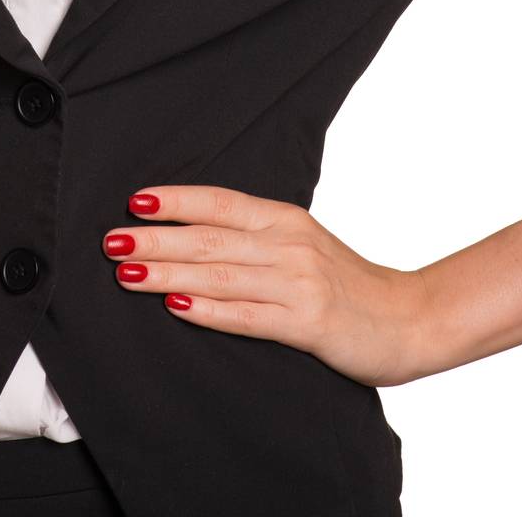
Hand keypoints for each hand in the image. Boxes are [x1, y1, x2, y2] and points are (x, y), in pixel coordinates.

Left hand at [102, 184, 431, 387]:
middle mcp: (289, 243)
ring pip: (220, 275)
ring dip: (168, 273)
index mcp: (285, 218)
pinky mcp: (308, 322)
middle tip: (111, 239)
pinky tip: (177, 307)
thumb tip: (194, 233)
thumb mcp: (303, 244)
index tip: (135, 201)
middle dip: (157, 238)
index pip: (220, 202)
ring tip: (128, 272)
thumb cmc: (347, 283)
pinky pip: (247, 316)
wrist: (409, 318)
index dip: (176, 200)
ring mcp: (299, 282)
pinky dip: (208, 311)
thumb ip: (257, 237)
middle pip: (210, 237)